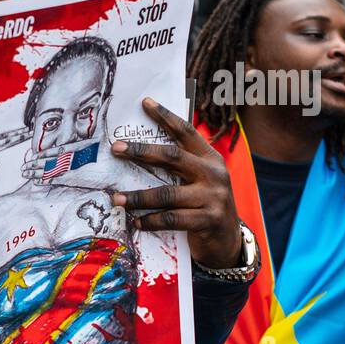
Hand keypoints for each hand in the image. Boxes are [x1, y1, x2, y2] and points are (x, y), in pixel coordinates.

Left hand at [110, 98, 242, 268]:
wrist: (228, 240)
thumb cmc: (204, 206)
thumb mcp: (198, 181)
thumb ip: (179, 168)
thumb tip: (139, 154)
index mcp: (210, 159)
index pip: (186, 132)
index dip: (166, 117)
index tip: (145, 103)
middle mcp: (214, 174)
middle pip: (172, 157)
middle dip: (141, 152)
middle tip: (116, 149)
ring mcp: (213, 197)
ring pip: (167, 194)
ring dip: (138, 197)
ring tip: (116, 198)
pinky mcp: (208, 220)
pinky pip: (171, 219)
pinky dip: (150, 220)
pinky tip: (135, 221)